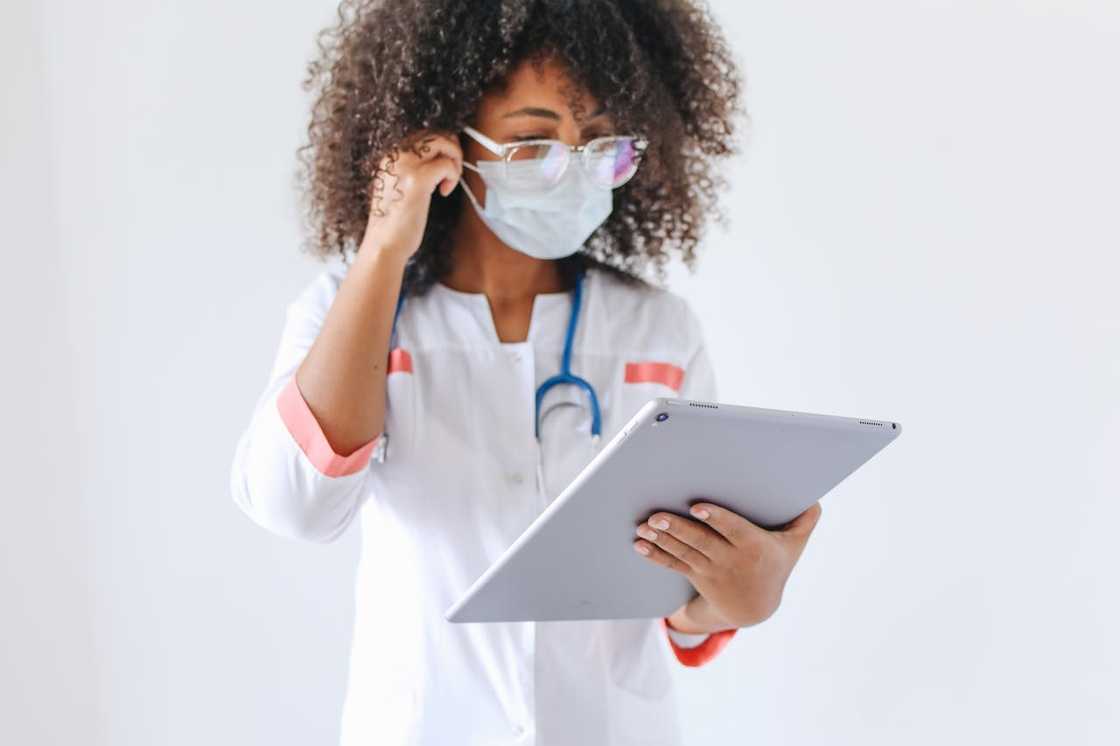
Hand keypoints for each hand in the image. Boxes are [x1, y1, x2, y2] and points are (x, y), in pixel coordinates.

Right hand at [359, 129, 462, 259]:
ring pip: (443, 142)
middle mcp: (395, 154)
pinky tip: (444, 192)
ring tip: (449, 181)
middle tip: (452, 172)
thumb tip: (440, 156)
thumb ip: (413, 168)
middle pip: (435, 133)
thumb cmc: (394, 222)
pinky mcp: (418, 179)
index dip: (441, 146)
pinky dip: (453, 176)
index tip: (445, 166)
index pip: (423, 134)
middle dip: (452, 149)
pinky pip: (447, 164)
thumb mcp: (398, 186)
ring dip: (455, 160)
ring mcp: (406, 165)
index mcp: (390, 155)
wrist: (384, 244)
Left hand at [633, 501, 822, 632]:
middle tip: (656, 516)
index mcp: (754, 546)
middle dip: (677, 529)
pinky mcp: (695, 575)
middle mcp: (731, 560)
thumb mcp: (795, 545)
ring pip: (683, 553)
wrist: (754, 607)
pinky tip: (639, 544)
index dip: (716, 518)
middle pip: (701, 542)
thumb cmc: (775, 563)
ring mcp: (711, 570)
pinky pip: (673, 564)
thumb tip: (814, 498)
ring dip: (661, 540)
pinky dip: (655, 555)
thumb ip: (805, 520)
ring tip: (644, 527)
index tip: (698, 507)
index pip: (733, 530)